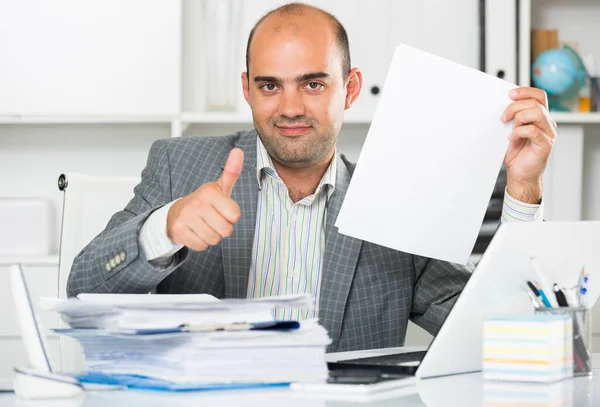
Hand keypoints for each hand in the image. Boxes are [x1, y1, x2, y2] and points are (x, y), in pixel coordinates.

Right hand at [167, 148, 243, 250]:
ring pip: (214, 240)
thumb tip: (239, 151)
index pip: (235, 215)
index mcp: (210, 193)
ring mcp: (187, 217)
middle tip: (213, 220)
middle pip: (226, 230)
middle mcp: (198, 204)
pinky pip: (201, 246)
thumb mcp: (219, 187)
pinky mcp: (179, 231)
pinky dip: (200, 243)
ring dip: (211, 236)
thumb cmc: (204, 202)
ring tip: (204, 226)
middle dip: (222, 229)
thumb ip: (231, 171)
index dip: (231, 217)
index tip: (222, 210)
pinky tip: (195, 232)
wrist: (176, 213)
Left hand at [501, 87, 556, 202]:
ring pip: (536, 113)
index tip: (510, 94)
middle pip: (535, 103)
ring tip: (509, 128)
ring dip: (518, 117)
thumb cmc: (516, 155)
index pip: (539, 96)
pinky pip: (532, 130)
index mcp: (540, 117)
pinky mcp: (545, 144)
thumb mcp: (511, 131)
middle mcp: (547, 123)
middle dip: (515, 107)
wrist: (520, 175)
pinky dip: (518, 132)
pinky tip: (512, 139)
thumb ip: (512, 118)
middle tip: (503, 118)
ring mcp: (548, 133)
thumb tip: (502, 105)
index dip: (525, 91)